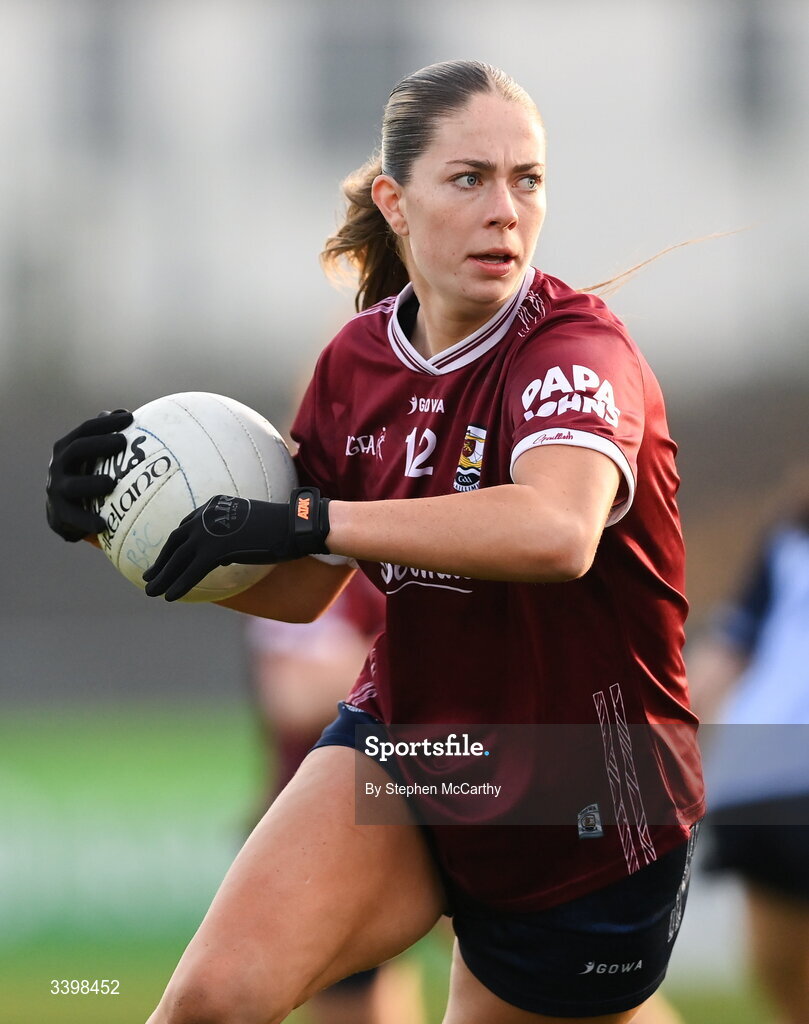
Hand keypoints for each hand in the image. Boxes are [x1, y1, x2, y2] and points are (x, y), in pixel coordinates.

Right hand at [46, 409, 133, 541]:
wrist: (64, 511)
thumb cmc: (88, 475)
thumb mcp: (94, 456)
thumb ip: (107, 436)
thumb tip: (124, 413)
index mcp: (68, 447)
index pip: (86, 429)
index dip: (106, 423)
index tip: (130, 418)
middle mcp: (58, 465)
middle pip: (76, 450)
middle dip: (99, 444)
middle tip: (122, 442)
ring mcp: (56, 489)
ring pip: (72, 485)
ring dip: (91, 483)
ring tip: (111, 484)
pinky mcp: (59, 513)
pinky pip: (73, 517)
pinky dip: (87, 520)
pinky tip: (104, 524)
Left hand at [142, 488, 331, 600]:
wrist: (293, 525)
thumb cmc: (280, 527)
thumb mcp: (249, 527)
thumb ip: (232, 537)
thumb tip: (223, 556)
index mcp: (213, 506)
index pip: (186, 526)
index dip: (174, 545)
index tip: (165, 559)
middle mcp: (206, 515)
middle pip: (176, 541)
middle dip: (161, 561)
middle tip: (149, 576)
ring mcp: (210, 532)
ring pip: (178, 558)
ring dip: (162, 576)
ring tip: (152, 591)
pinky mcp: (217, 549)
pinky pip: (192, 571)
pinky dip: (179, 585)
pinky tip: (169, 597)